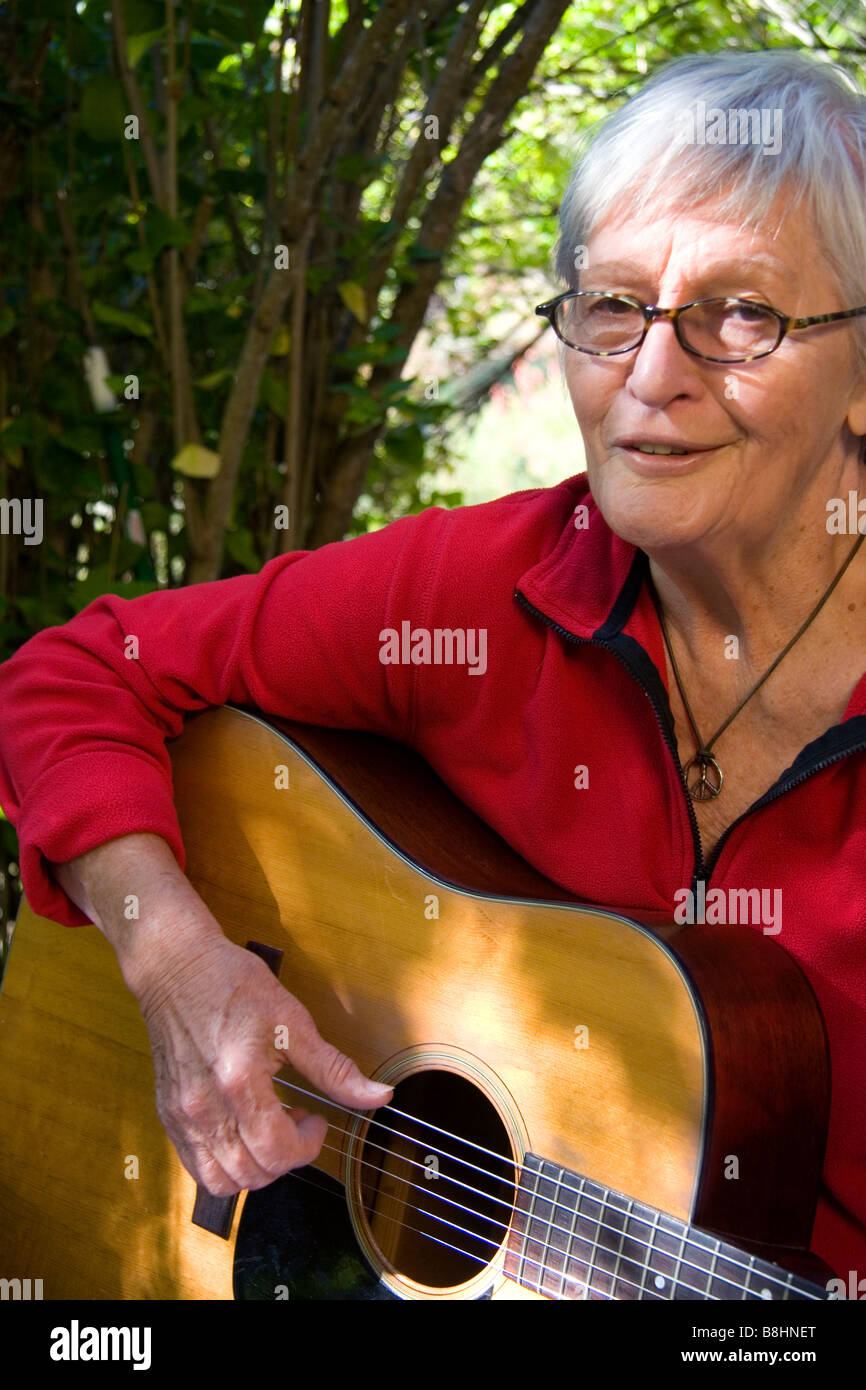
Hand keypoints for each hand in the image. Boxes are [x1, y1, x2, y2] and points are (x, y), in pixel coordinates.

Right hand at [135, 932, 392, 1195]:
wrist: (177, 969)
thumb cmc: (233, 986)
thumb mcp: (293, 1021)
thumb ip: (335, 1069)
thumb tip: (380, 1096)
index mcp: (239, 1080)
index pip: (277, 1151)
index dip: (308, 1146)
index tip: (317, 1120)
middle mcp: (205, 1107)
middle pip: (253, 1172)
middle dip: (287, 1157)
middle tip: (297, 1121)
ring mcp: (181, 1115)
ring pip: (222, 1181)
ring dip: (256, 1169)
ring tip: (268, 1130)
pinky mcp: (168, 1115)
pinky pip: (196, 1168)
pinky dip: (225, 1166)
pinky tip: (242, 1134)